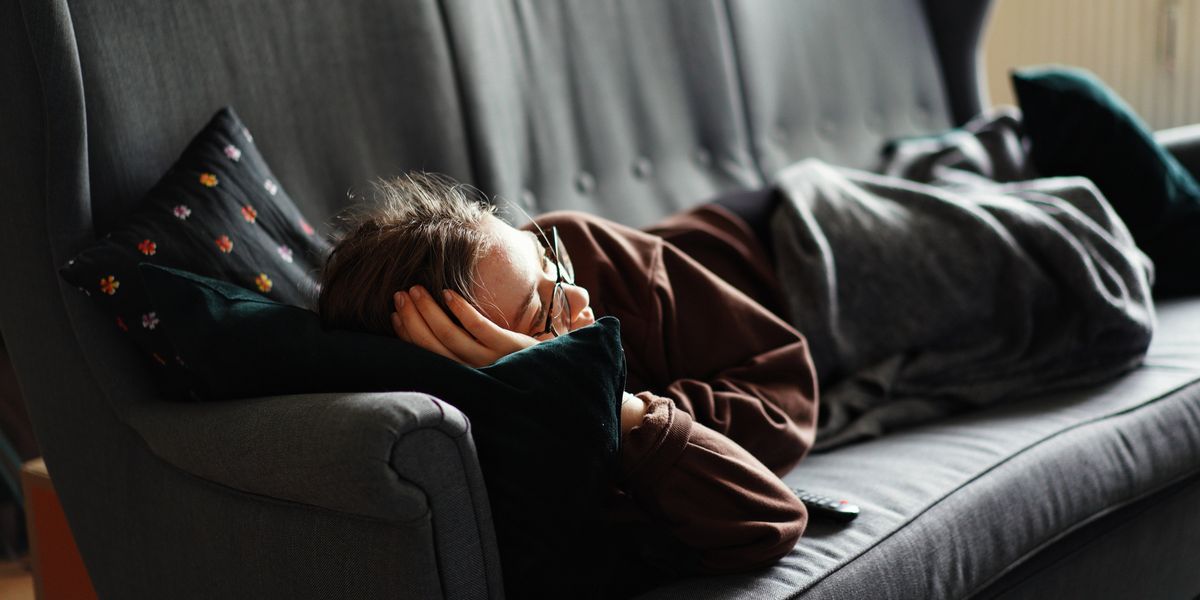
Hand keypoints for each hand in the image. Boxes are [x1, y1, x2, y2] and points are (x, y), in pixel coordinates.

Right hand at [391, 285, 540, 367]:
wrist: (556, 370)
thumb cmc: (517, 362)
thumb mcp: (486, 360)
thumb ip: (463, 347)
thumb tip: (430, 325)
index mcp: (463, 376)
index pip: (426, 356)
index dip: (407, 333)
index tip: (394, 313)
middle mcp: (472, 372)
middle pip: (431, 345)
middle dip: (412, 318)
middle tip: (400, 294)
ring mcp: (490, 360)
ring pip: (450, 336)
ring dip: (429, 310)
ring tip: (416, 289)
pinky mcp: (507, 347)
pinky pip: (479, 327)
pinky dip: (461, 310)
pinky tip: (448, 293)